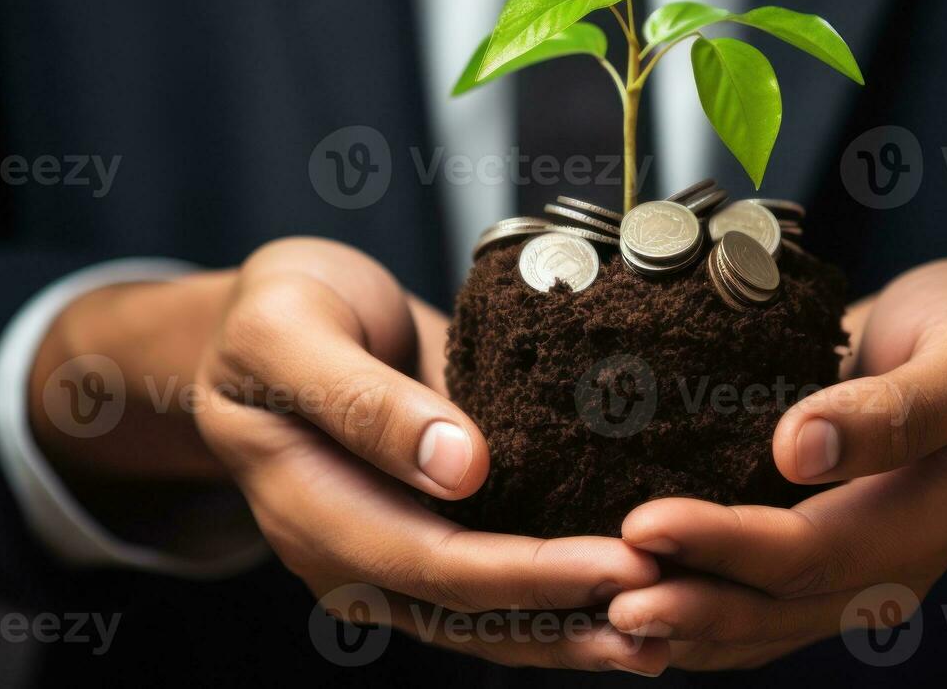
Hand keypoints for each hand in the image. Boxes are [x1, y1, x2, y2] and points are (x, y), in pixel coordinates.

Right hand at [31, 238, 668, 674]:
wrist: (275, 318)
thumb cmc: (274, 315)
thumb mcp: (291, 335)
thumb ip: (364, 402)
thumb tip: (461, 469)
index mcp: (314, 513)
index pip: (436, 565)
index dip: (532, 574)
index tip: (621, 562)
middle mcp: (357, 553)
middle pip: (472, 612)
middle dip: (573, 617)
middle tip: (672, 608)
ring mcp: (395, 548)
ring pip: (490, 616)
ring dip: (575, 629)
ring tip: (668, 632)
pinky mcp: (434, 526)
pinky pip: (498, 578)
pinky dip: (561, 592)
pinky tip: (629, 586)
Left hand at [606, 257, 946, 669]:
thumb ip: (901, 408)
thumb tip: (797, 449)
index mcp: (922, 525)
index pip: (810, 553)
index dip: (726, 545)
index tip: (643, 523)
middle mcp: (880, 565)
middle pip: (772, 606)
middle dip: (686, 603)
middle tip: (599, 594)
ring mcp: (844, 565)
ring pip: (752, 620)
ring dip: (679, 621)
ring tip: (594, 612)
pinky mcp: (810, 545)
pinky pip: (747, 594)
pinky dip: (690, 600)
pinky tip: (623, 593)